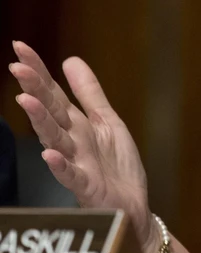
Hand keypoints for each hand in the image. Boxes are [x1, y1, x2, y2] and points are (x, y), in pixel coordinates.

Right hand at [8, 41, 159, 252]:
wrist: (133, 206)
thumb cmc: (116, 165)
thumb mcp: (106, 121)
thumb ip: (89, 93)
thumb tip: (70, 59)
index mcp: (77, 124)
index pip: (53, 93)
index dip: (39, 71)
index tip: (20, 47)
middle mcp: (72, 141)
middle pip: (51, 111)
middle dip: (35, 89)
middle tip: (16, 66)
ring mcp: (77, 163)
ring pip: (55, 139)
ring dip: (40, 121)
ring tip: (27, 101)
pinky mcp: (87, 186)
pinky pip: (71, 175)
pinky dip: (60, 164)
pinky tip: (49, 153)